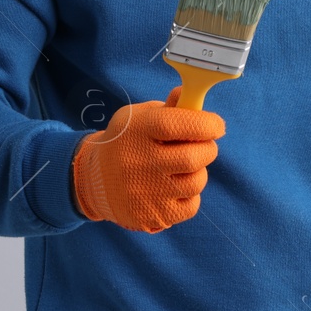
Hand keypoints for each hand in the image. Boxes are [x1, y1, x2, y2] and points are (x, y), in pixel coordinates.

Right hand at [71, 85, 225, 232]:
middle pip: (193, 157)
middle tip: (203, 145)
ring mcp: (146, 193)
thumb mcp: (138, 117)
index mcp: (138, 131)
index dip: (206, 124)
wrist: (94, 180)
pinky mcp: (152, 216)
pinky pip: (192, 206)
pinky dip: (190, 195)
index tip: (216, 125)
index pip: (179, 125)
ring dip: (199, 171)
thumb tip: (193, 94)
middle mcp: (140, 162)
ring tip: (184, 166)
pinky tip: (175, 187)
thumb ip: (169, 108)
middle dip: (207, 149)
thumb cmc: (126, 142)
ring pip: (196, 182)